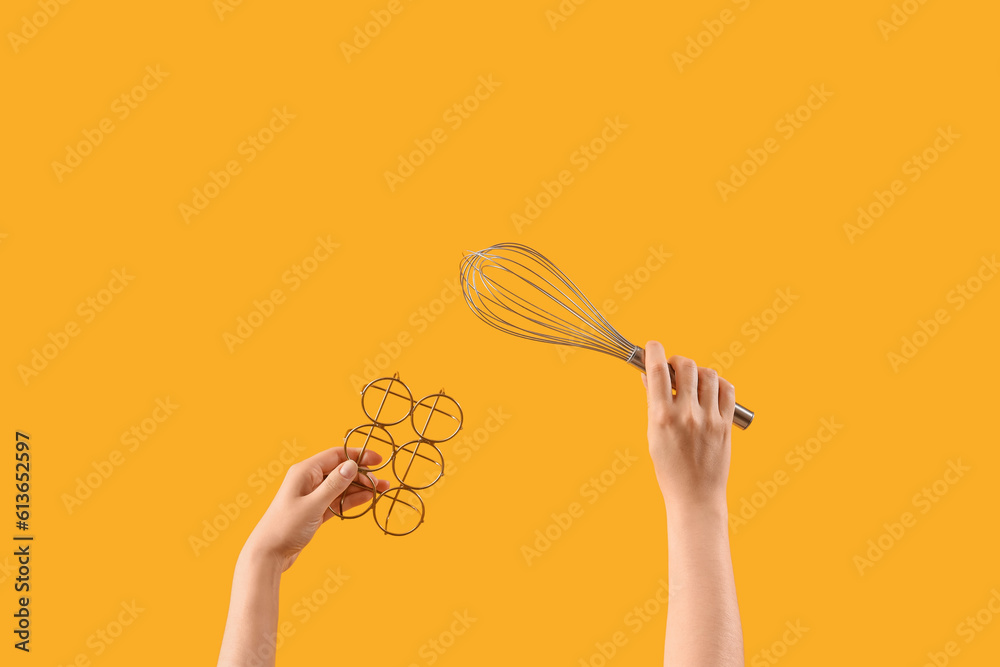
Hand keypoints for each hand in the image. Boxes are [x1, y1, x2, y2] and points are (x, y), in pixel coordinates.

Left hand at [243, 447, 390, 571]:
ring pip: (341, 487)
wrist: (268, 554)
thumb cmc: (285, 528)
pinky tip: (367, 499)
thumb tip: (352, 465)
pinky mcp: (315, 511)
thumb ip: (334, 485)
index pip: (336, 456)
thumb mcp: (313, 505)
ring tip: (381, 491)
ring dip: (360, 488)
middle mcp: (309, 480)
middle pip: (341, 471)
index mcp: (305, 472)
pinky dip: (351, 500)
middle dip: (363, 475)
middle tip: (383, 482)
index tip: (378, 460)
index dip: (358, 456)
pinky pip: (337, 501)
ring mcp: (312, 496)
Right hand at [641, 341, 735, 509]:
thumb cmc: (669, 468)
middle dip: (678, 361)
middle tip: (675, 369)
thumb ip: (653, 403)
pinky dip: (718, 384)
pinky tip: (710, 391)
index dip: (654, 351)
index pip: (657, 370)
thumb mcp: (653, 435)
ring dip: (699, 372)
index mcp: (662, 417)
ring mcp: (709, 419)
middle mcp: (686, 414)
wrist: (695, 496)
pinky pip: (727, 390)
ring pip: (709, 374)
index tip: (652, 346)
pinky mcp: (726, 425)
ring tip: (693, 383)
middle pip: (687, 366)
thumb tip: (648, 376)